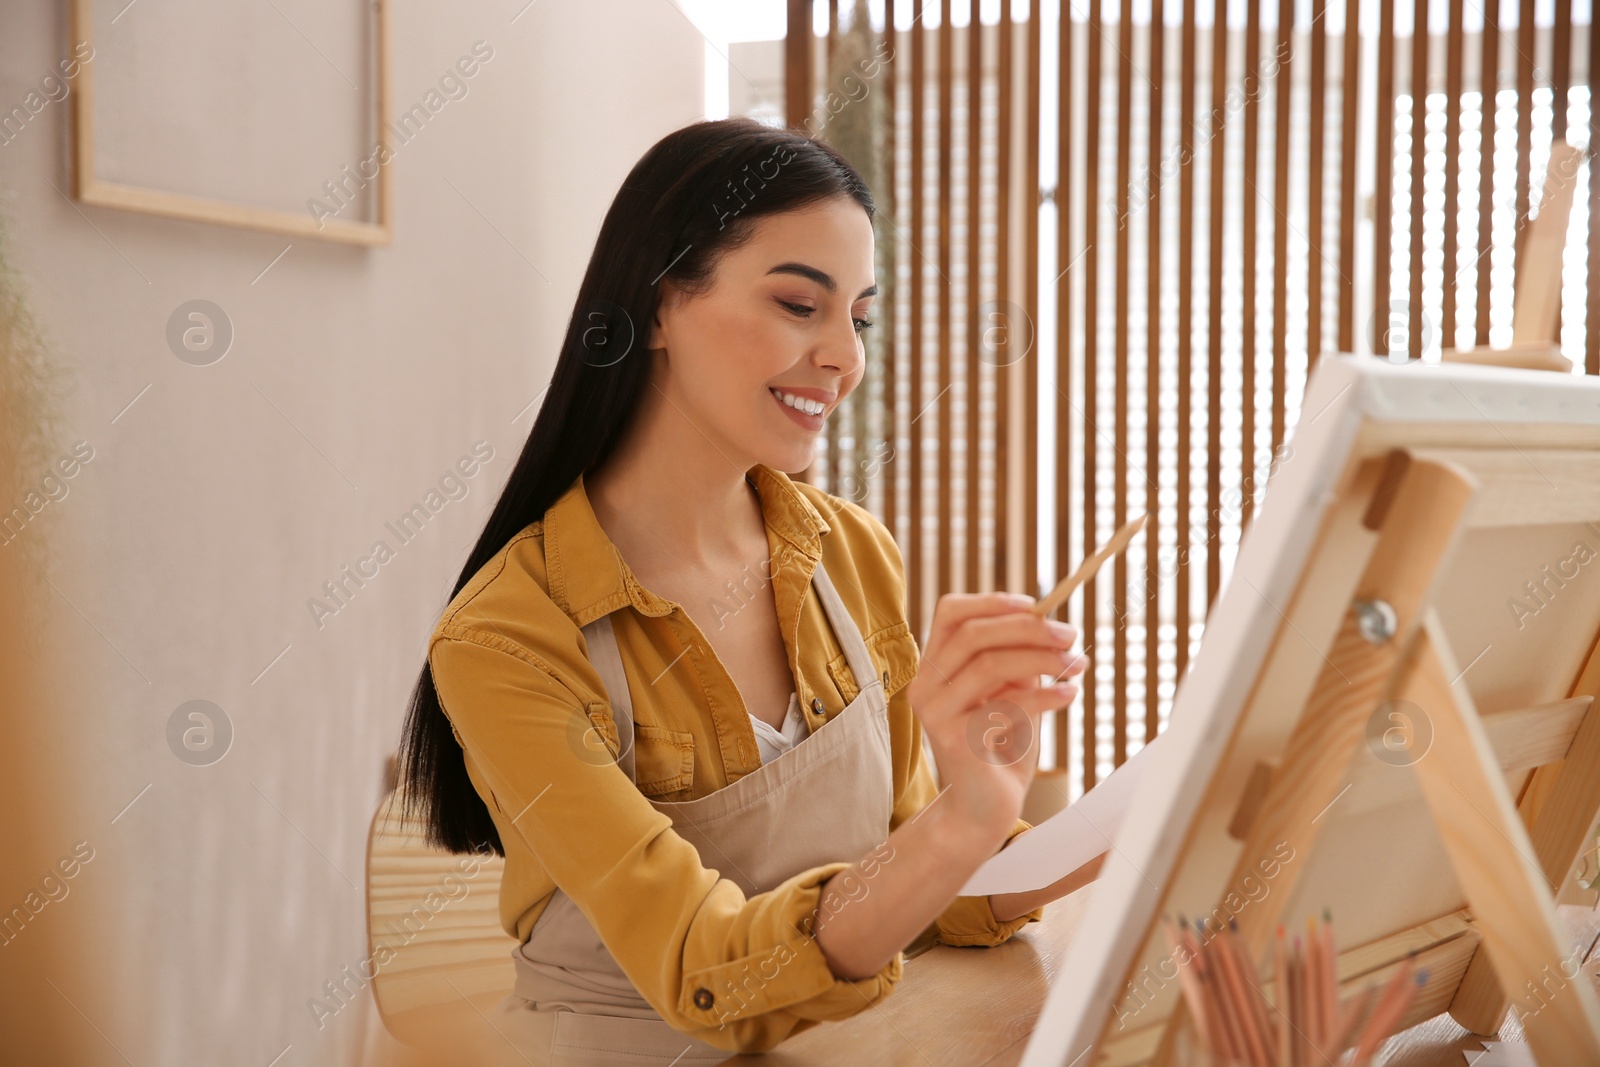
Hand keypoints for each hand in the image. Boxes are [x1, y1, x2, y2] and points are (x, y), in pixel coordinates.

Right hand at [906, 592, 1087, 842]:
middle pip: (973, 634)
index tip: (1036, 604)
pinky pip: (1006, 704)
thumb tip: (1050, 625)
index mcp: (934, 667)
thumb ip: (1018, 660)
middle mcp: (926, 686)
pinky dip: (1045, 694)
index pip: (950, 613)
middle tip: (1071, 635)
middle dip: (1029, 629)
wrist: (985, 810)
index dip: (993, 601)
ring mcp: (936, 713)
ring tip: (1077, 666)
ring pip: (989, 664)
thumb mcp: (1010, 694)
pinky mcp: (955, 740)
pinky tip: (1068, 695)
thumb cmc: (1000, 749)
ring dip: (1043, 659)